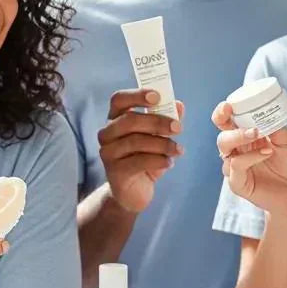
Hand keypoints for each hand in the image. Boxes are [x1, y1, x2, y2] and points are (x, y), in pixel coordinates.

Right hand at [99, 89, 184, 212]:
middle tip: (178, 128)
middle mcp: (107, 133)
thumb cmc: (145, 158)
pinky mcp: (114, 171)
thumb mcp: (159, 137)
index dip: (137, 95)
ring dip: (162, 144)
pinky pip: (138, 161)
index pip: (119, 99)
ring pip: (136, 141)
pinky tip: (169, 162)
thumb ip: (168, 120)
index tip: (157, 96)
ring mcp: (108, 153)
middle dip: (157, 122)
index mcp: (116, 118)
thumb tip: (179, 106)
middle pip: (130, 120)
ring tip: (178, 150)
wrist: (134, 192)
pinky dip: (158, 160)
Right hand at [213, 102, 286, 217]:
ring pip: (224, 148)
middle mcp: (238, 151)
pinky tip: (266, 153)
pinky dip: (249, 157)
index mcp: (246, 138)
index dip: (223, 112)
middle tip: (244, 118)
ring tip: (258, 134)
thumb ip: (276, 127)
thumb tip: (266, 111)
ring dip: (239, 137)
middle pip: (222, 134)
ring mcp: (235, 167)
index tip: (228, 105)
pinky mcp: (236, 183)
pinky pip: (235, 166)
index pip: (227, 122)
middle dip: (226, 122)